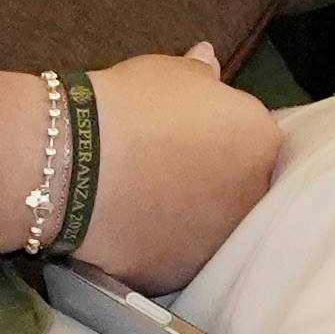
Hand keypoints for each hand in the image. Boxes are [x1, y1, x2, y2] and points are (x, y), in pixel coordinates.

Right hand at [75, 48, 283, 291]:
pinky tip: (128, 225)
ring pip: (209, 226)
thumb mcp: (168, 72)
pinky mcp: (180, 275)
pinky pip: (173, 255)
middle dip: (211, 176)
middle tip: (163, 163)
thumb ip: (201, 74)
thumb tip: (210, 58)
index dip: (217, 132)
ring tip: (143, 196)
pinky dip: (157, 243)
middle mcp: (252, 197)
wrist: (75, 162)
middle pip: (239, 186)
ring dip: (187, 214)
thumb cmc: (128, 105)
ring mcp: (217, 242)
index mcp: (260, 141)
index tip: (184, 130)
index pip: (252, 136)